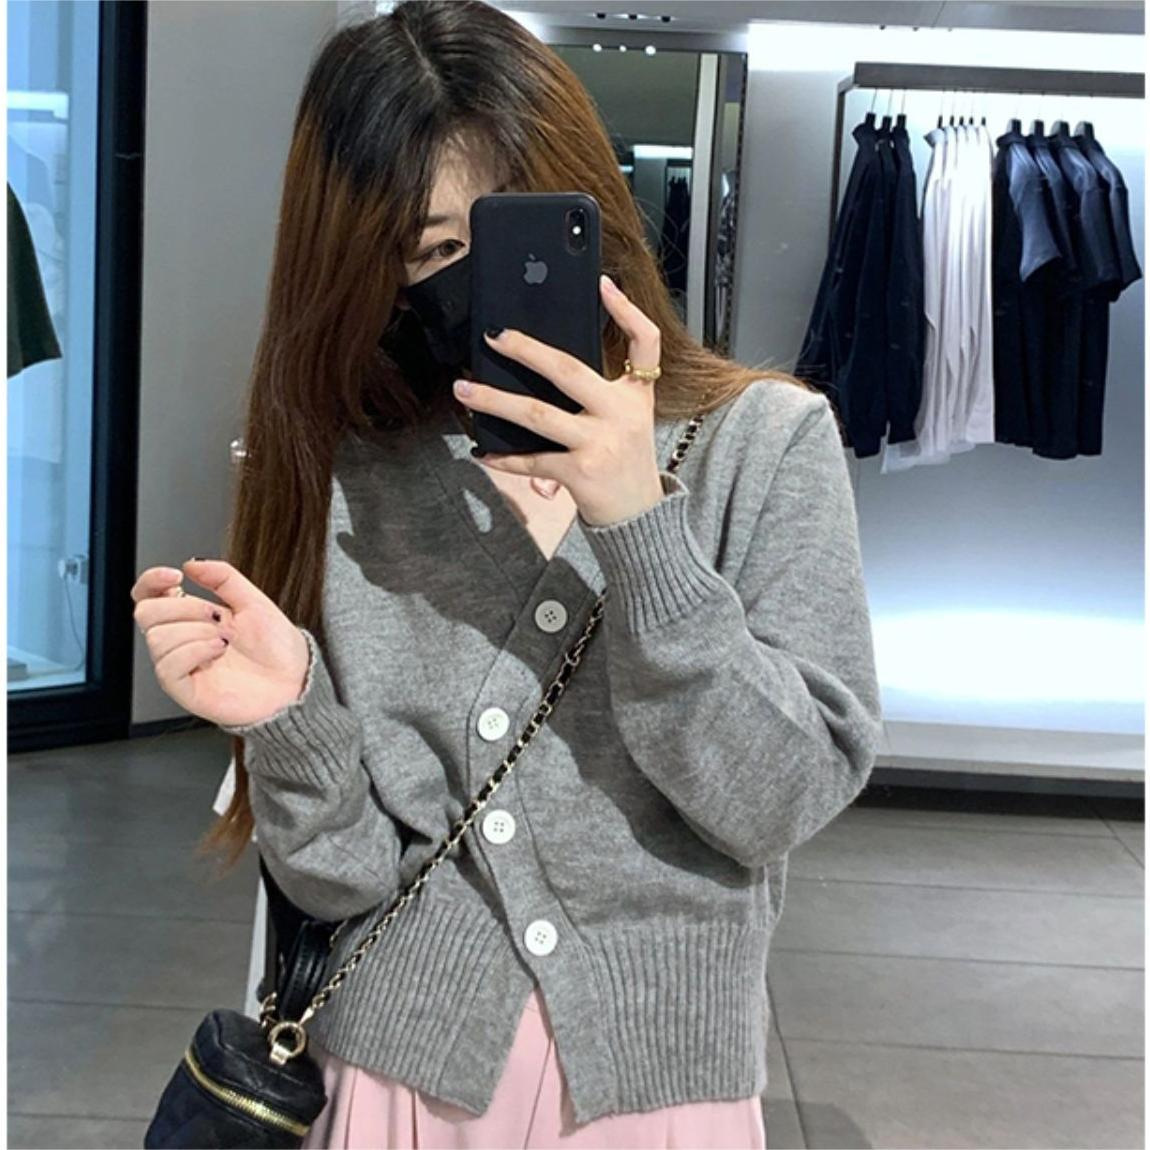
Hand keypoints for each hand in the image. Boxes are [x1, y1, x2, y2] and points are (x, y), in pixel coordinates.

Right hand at [130, 559, 310, 727]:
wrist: (295, 680)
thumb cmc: (277, 648)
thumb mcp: (253, 601)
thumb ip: (223, 578)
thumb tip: (192, 563)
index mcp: (192, 617)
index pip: (149, 596)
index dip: (152, 582)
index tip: (176, 576)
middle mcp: (182, 641)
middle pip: (146, 613)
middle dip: (183, 608)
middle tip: (216, 615)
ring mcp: (182, 666)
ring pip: (157, 638)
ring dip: (196, 632)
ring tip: (225, 639)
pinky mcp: (185, 690)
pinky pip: (167, 667)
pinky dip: (195, 651)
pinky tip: (218, 651)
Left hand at [454, 273, 663, 526]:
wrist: (641, 520)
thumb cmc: (626, 467)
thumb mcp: (630, 423)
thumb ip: (600, 396)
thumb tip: (540, 373)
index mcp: (635, 397)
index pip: (645, 343)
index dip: (626, 311)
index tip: (603, 284)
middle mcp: (620, 415)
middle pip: (568, 370)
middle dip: (526, 350)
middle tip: (494, 336)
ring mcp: (600, 444)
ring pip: (537, 414)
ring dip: (494, 401)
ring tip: (465, 390)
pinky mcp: (581, 474)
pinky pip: (532, 460)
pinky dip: (504, 459)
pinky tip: (483, 454)